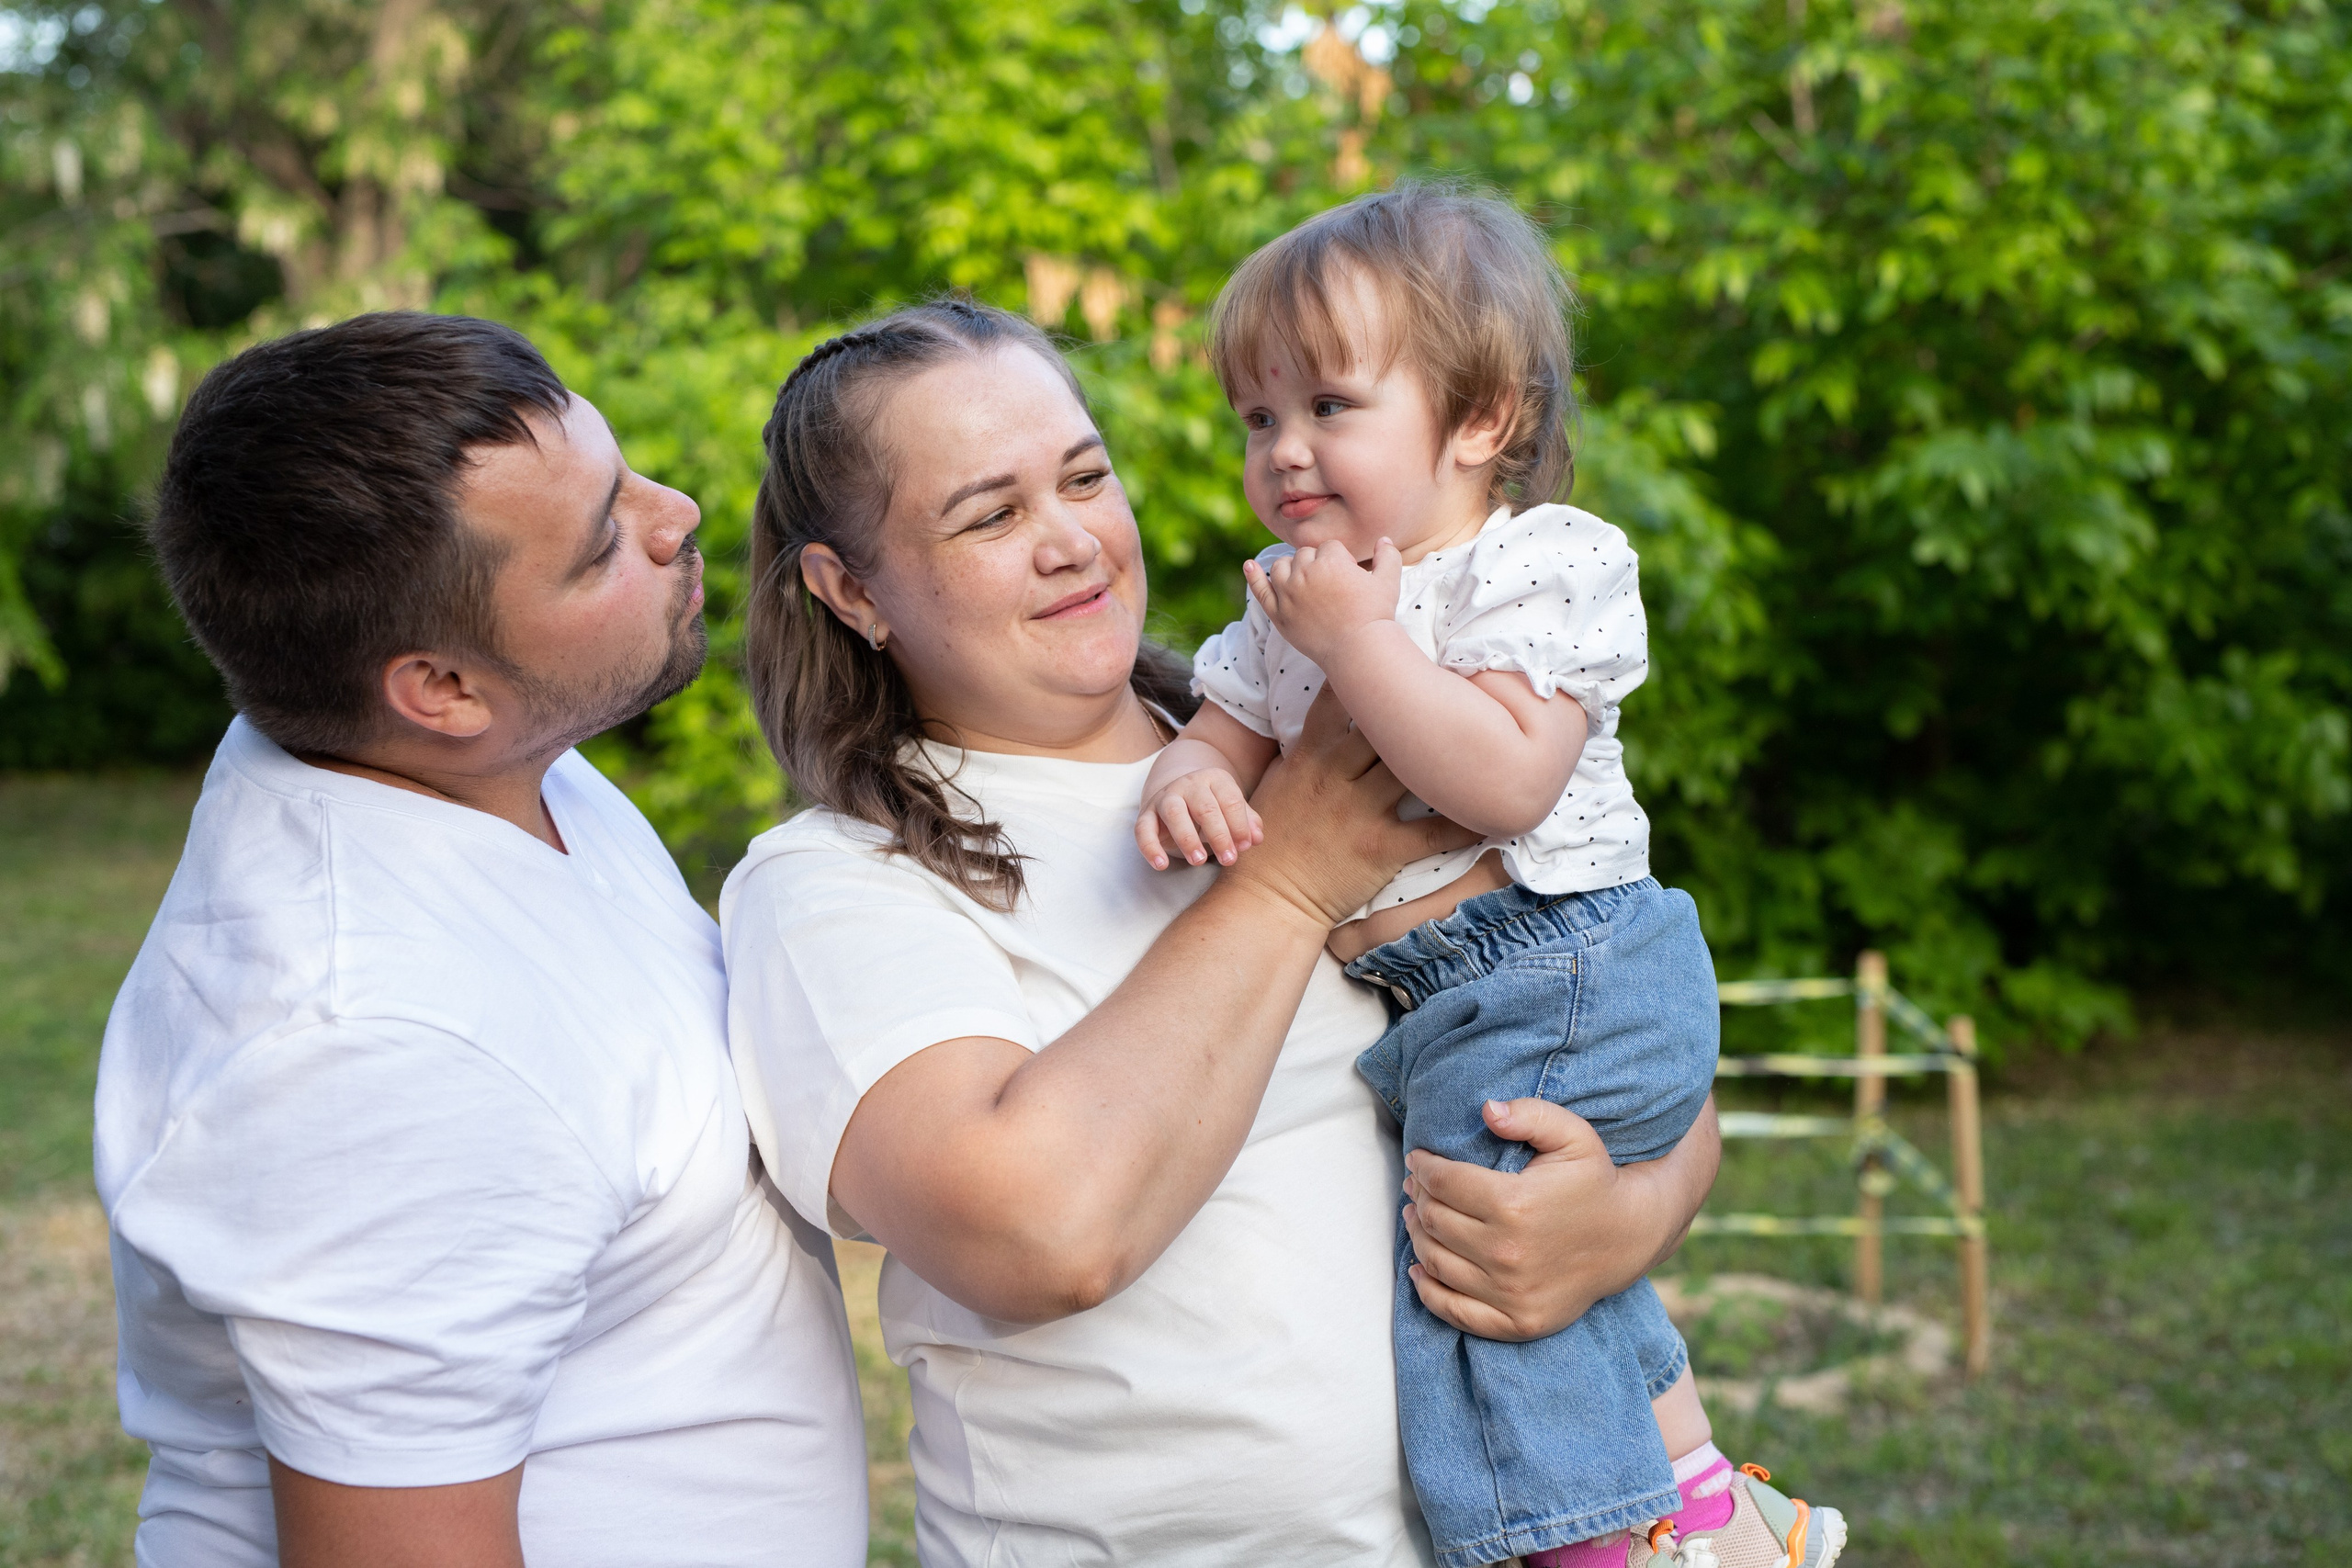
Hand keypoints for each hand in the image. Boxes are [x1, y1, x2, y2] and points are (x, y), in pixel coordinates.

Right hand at [1137, 766, 1263, 869]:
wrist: (1178, 794)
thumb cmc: (1213, 807)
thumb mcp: (1232, 810)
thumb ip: (1247, 822)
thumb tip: (1257, 839)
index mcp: (1215, 779)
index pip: (1230, 800)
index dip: (1239, 825)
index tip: (1245, 847)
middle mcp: (1189, 784)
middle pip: (1205, 808)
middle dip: (1219, 836)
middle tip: (1229, 860)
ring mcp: (1165, 797)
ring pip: (1174, 813)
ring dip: (1187, 839)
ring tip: (1199, 861)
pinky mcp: (1146, 814)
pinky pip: (1144, 829)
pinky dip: (1150, 848)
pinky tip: (1161, 865)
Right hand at [1224, 686, 1480, 929]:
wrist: (1268, 897)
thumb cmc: (1273, 836)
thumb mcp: (1280, 779)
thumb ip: (1306, 745)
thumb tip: (1332, 712)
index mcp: (1310, 755)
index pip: (1337, 698)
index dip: (1367, 671)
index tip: (1400, 648)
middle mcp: (1336, 776)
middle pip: (1385, 725)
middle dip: (1418, 705)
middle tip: (1458, 683)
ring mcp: (1359, 812)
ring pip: (1413, 769)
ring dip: (1451, 755)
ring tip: (1488, 735)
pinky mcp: (1380, 848)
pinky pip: (1434, 832)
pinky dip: (1467, 820)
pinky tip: (1496, 808)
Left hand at [1245, 538, 1403, 667]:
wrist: (1359, 650)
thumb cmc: (1375, 616)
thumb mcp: (1389, 582)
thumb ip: (1387, 556)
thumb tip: (1384, 539)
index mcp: (1330, 560)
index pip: (1330, 547)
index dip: (1341, 561)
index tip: (1349, 579)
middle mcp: (1304, 572)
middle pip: (1305, 555)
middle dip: (1317, 564)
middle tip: (1332, 587)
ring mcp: (1288, 593)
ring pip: (1282, 566)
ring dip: (1292, 568)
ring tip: (1305, 582)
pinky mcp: (1278, 613)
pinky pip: (1260, 589)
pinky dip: (1253, 575)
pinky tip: (1249, 565)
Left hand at [1400, 1096, 1721, 1340]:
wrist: (1630, 1237)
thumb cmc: (1595, 1181)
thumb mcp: (1573, 1135)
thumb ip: (1531, 1115)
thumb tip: (1486, 1110)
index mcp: (1515, 1204)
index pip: (1444, 1182)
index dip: (1423, 1166)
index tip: (1418, 1159)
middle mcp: (1507, 1253)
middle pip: (1435, 1220)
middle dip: (1419, 1197)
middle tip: (1416, 1185)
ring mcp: (1511, 1293)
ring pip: (1436, 1261)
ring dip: (1417, 1236)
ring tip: (1415, 1216)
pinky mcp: (1516, 1322)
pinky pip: (1453, 1311)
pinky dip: (1427, 1290)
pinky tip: (1419, 1269)